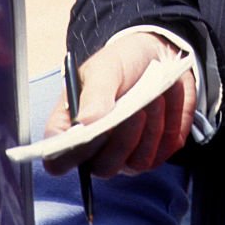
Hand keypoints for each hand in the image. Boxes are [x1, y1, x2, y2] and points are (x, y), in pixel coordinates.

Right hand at [43, 32, 195, 177]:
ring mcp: (124, 155)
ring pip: (135, 163)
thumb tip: (86, 123)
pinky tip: (166, 102)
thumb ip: (95, 94)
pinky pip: (159, 155)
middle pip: (102, 167)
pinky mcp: (151, 153)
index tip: (95, 131)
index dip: (72, 154)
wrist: (158, 56)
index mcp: (72, 126)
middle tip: (138, 110)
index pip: (58, 159)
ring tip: (156, 96)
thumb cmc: (123, 61)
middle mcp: (95, 149)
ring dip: (150, 128)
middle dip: (124, 138)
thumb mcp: (106, 67)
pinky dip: (166, 127)